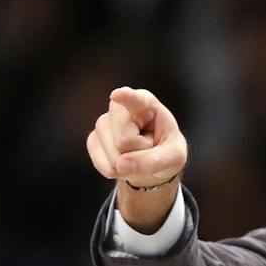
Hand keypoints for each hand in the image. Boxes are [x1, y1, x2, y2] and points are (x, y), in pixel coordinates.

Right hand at [86, 86, 187, 233]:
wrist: (151, 167)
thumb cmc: (167, 156)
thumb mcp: (171, 160)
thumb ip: (151, 162)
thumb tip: (121, 166)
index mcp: (149, 106)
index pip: (137, 99)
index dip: (128, 98)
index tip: (118, 97)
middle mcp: (124, 108)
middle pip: (123, 135)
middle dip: (135, 153)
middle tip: (146, 152)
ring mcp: (106, 121)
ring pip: (109, 147)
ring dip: (123, 163)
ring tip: (135, 159)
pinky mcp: (94, 137)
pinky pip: (96, 155)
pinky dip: (108, 168)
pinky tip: (119, 166)